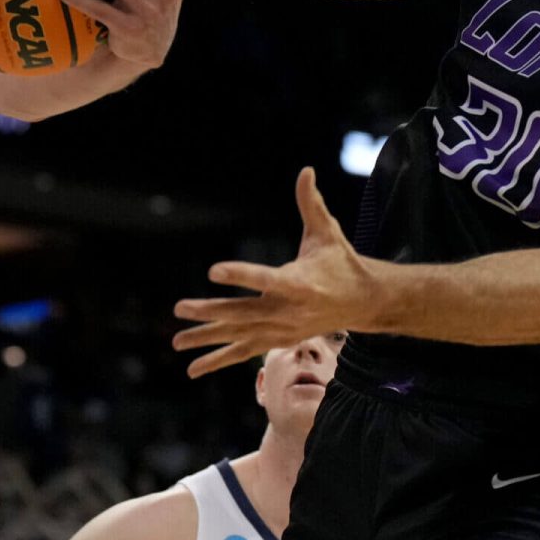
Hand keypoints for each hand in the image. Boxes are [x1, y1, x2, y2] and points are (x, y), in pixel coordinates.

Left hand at [172, 168, 374, 376]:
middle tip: (179, 308)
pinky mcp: (277, 340)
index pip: (264, 278)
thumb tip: (306, 170)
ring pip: (238, 336)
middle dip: (210, 312)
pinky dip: (218, 361)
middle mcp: (287, 310)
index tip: (213, 270)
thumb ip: (311, 204)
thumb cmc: (340, 263)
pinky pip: (243, 353)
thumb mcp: (327, 233)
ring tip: (176, 341)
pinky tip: (193, 369)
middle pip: (243, 312)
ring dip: (206, 339)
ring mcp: (281, 329)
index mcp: (298, 282)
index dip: (240, 274)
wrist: (363, 303)